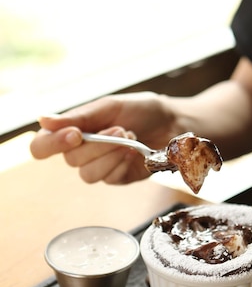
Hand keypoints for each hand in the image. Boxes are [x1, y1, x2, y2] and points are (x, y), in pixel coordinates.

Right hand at [30, 93, 176, 184]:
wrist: (174, 123)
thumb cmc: (141, 110)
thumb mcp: (110, 107)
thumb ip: (79, 117)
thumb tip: (42, 119)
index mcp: (73, 129)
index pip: (42, 146)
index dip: (52, 144)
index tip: (76, 134)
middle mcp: (81, 151)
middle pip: (70, 160)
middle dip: (98, 145)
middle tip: (121, 129)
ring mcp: (99, 166)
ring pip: (87, 174)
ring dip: (110, 155)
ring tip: (130, 139)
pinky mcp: (117, 178)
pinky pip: (109, 179)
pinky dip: (122, 163)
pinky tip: (135, 152)